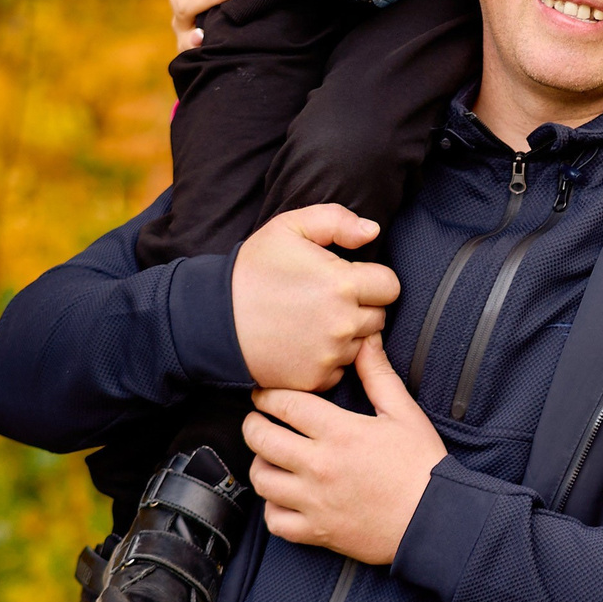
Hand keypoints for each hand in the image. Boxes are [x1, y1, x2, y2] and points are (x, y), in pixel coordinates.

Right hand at [231, 206, 398, 391]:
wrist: (213, 320)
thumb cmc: (251, 271)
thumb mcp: (289, 228)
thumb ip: (337, 221)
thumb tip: (372, 232)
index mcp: (342, 284)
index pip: (390, 286)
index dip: (373, 280)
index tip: (350, 279)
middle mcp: (342, 323)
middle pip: (379, 317)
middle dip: (361, 307)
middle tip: (327, 300)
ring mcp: (330, 356)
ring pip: (361, 345)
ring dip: (347, 334)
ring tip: (313, 321)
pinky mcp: (315, 380)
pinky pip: (340, 370)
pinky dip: (329, 360)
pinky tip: (304, 344)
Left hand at [247, 339, 447, 564]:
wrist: (435, 519)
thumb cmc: (422, 465)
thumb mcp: (404, 413)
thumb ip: (378, 375)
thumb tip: (365, 341)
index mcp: (340, 432)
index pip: (286, 404)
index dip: (267, 395)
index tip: (264, 393)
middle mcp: (319, 466)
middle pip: (262, 439)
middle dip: (252, 424)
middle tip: (257, 420)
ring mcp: (314, 501)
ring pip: (262, 479)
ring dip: (260, 464)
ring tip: (269, 456)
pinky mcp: (316, 531)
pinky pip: (274, 520)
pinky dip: (272, 508)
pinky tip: (283, 496)